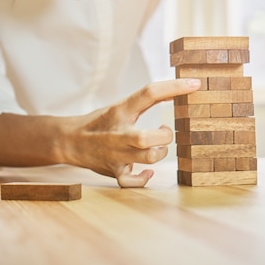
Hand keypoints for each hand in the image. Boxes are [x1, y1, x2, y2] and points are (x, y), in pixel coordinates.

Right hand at [62, 78, 200, 186]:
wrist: (69, 141)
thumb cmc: (101, 123)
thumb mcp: (120, 107)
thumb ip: (145, 101)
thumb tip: (177, 91)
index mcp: (120, 111)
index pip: (149, 92)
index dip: (175, 86)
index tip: (195, 83)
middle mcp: (118, 133)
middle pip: (148, 137)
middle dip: (165, 136)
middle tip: (165, 131)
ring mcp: (115, 155)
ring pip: (148, 159)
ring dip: (160, 153)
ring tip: (158, 147)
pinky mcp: (114, 171)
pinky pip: (132, 181)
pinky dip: (144, 178)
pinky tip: (148, 171)